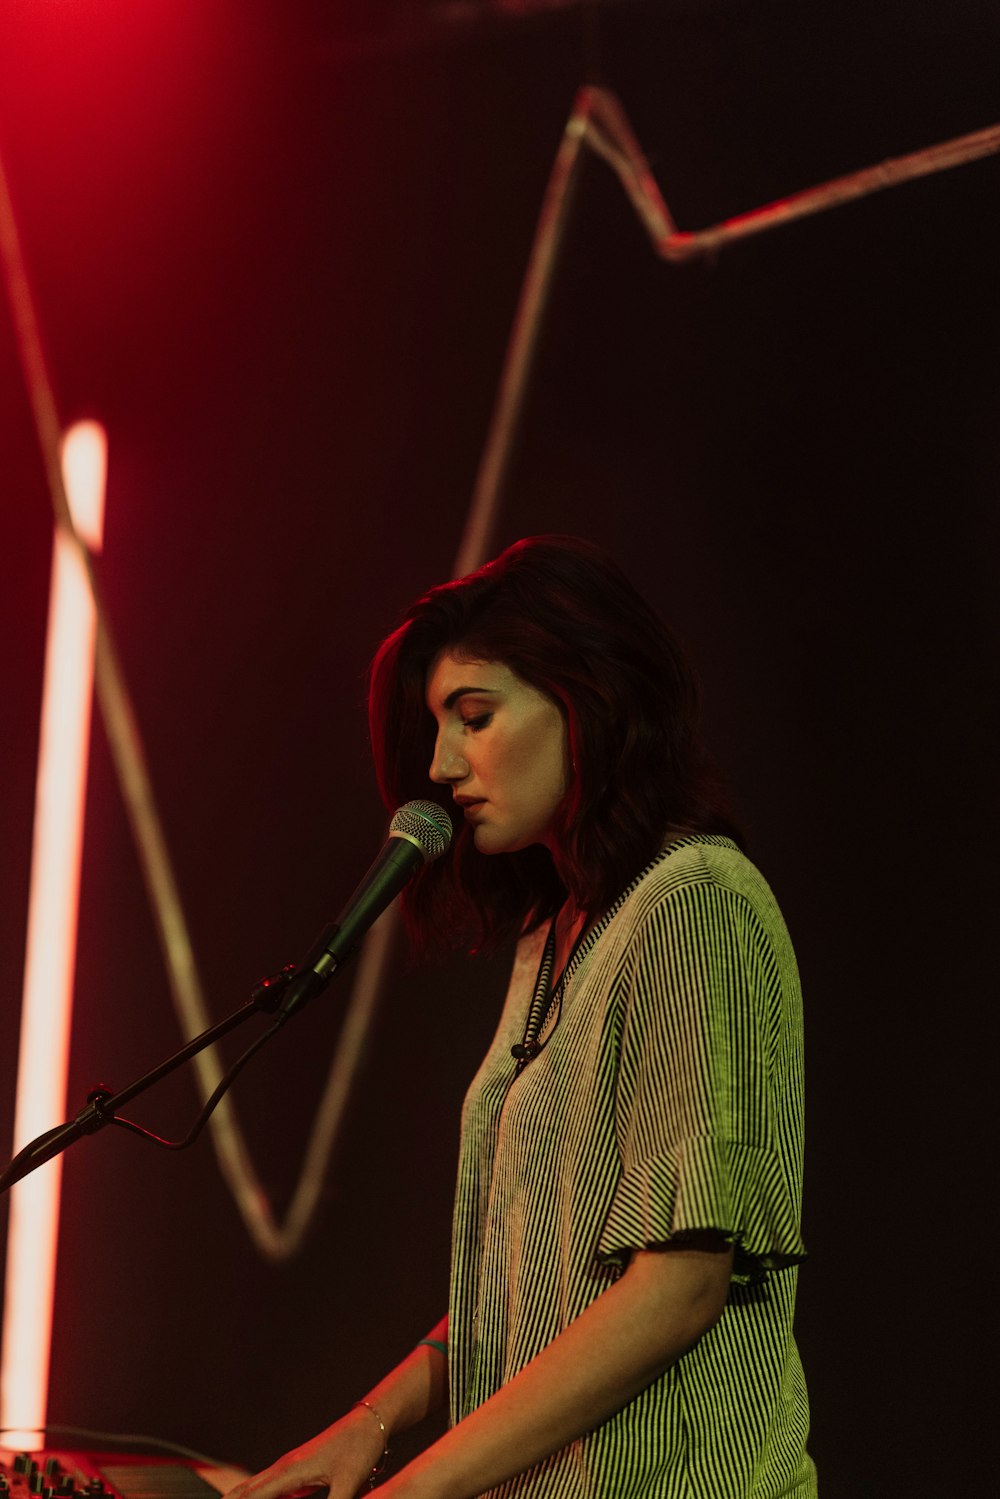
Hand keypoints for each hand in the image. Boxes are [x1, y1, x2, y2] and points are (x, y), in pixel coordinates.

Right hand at [222, 1407, 385, 1498]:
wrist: (368, 1423)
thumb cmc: (358, 1449)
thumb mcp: (349, 1482)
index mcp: (291, 1471)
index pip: (251, 1497)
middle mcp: (284, 1467)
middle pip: (244, 1491)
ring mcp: (289, 1467)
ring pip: (253, 1487)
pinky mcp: (297, 1470)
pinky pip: (267, 1487)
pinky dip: (252, 1496)